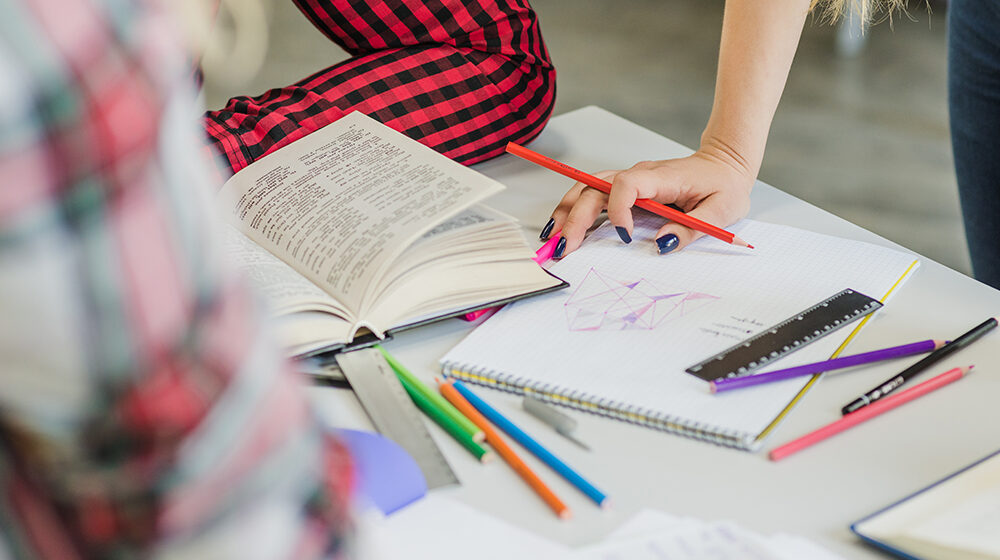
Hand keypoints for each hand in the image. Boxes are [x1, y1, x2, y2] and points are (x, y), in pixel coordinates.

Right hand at [542, 145, 754, 257]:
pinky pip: (593, 195)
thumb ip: (692, 229)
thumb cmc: (724, 185)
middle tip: (564, 248)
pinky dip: (574, 210)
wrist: (725, 164)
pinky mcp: (626, 189)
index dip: (618, 209)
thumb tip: (663, 246)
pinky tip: (561, 228)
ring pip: (587, 189)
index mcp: (662, 178)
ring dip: (567, 213)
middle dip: (576, 219)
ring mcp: (630, 180)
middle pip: (595, 189)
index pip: (627, 184)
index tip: (624, 236)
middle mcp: (640, 175)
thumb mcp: (721, 211)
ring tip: (553, 239)